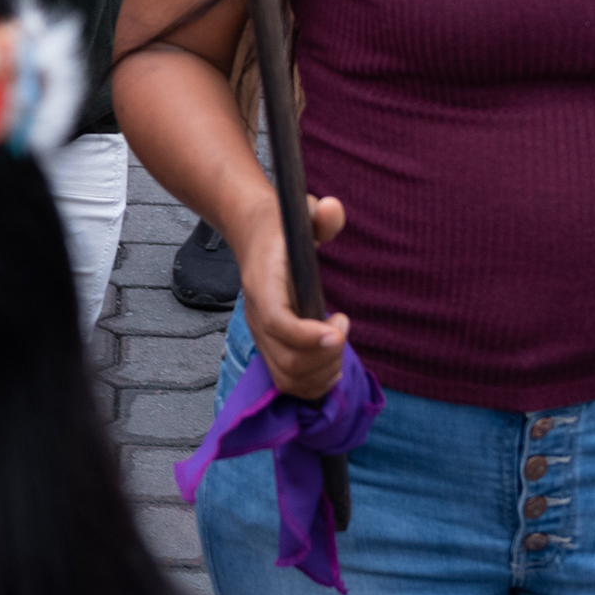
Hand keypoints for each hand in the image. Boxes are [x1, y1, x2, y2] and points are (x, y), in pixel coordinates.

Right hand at [228, 193, 350, 401]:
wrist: (253, 235)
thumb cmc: (282, 228)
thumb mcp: (300, 213)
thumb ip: (321, 217)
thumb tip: (332, 209)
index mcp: (263, 284)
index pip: (278, 321)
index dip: (308, 335)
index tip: (339, 327)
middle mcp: (257, 315)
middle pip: (286, 358)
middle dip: (325, 356)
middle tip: (342, 329)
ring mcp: (260, 335)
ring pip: (286, 376)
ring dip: (321, 374)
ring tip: (339, 350)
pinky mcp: (268, 347)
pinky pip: (285, 381)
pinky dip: (311, 385)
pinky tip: (332, 367)